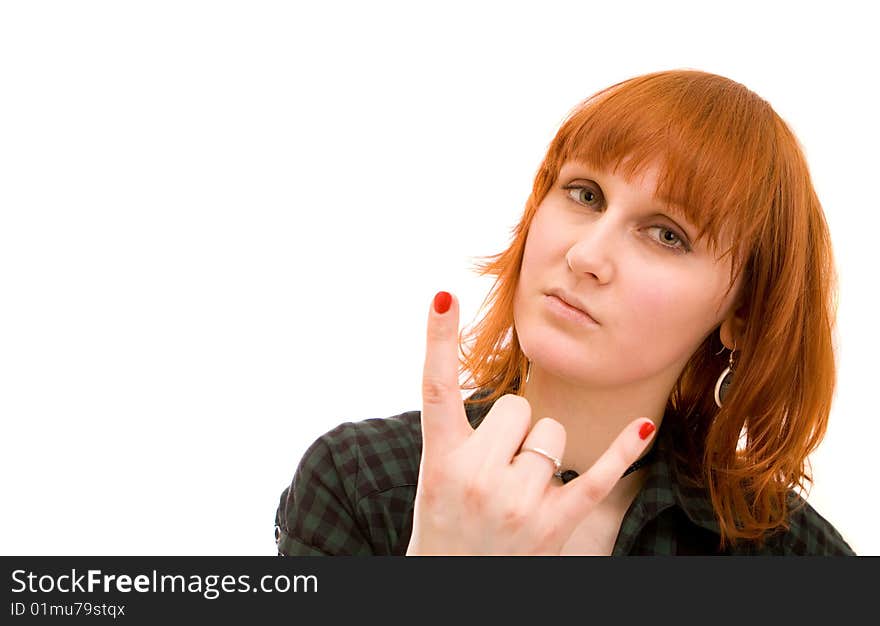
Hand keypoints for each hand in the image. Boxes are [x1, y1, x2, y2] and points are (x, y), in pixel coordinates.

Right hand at [406, 290, 656, 554]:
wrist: (454, 588)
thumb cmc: (445, 525)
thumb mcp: (435, 477)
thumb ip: (460, 433)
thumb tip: (500, 388)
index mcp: (441, 460)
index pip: (435, 388)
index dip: (438, 339)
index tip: (444, 295)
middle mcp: (475, 477)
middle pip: (516, 407)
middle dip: (512, 432)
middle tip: (494, 473)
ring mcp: (516, 501)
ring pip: (550, 434)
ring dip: (539, 457)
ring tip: (516, 496)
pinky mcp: (553, 524)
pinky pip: (594, 477)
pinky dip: (620, 452)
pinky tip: (640, 426)